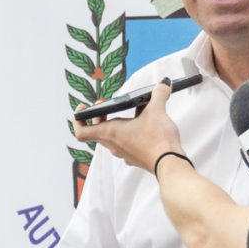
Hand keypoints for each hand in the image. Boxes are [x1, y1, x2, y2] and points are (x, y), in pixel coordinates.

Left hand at [71, 82, 186, 175]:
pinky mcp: (134, 157)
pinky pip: (125, 143)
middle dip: (99, 116)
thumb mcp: (157, 111)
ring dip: (116, 123)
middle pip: (96, 131)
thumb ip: (159, 94)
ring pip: (112, 137)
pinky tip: (144, 124)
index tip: (83, 108)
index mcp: (110, 133)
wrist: (170, 164)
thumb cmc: (157, 141)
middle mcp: (113, 145)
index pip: (82, 131)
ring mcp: (123, 153)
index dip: (78, 119)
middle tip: (106, 105)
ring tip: (130, 111)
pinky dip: (129, 132)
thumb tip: (163, 83)